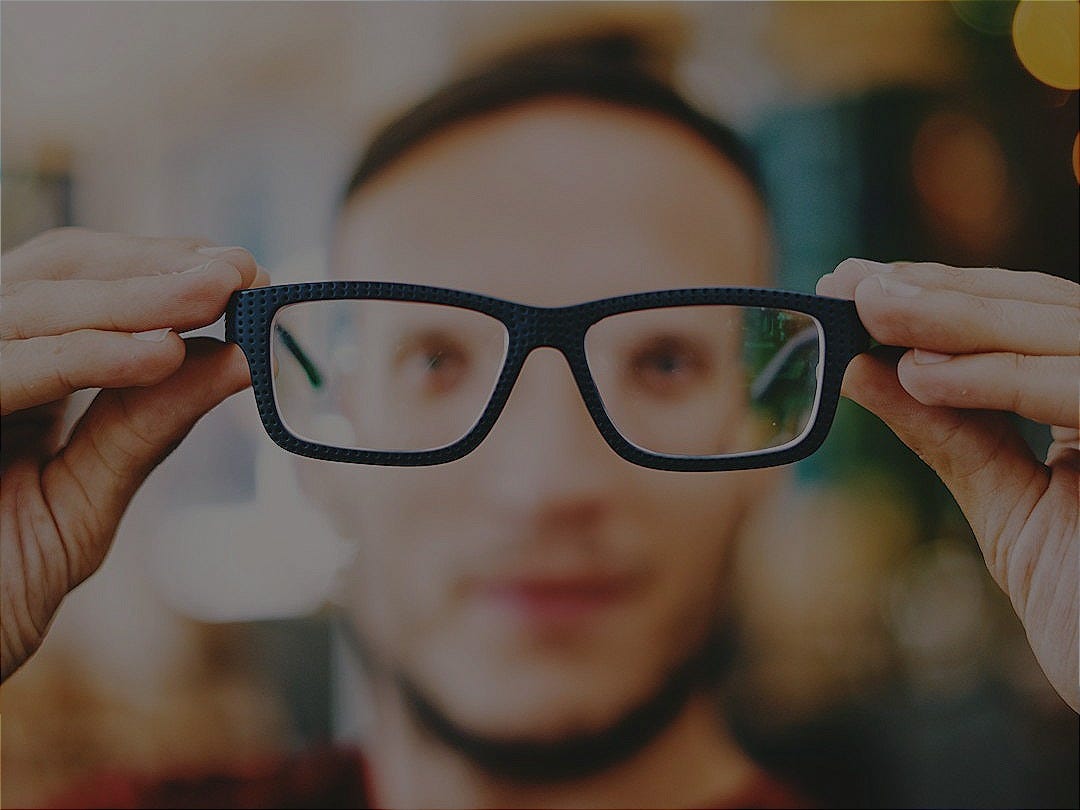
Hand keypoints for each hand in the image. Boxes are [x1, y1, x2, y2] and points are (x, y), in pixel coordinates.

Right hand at [0, 228, 266, 680]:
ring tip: (219, 295)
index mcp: (8, 372)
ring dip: (133, 297)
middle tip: (241, 269)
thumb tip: (239, 357)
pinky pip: (3, 372)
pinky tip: (160, 355)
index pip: (75, 284)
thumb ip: (144, 427)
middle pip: (51, 272)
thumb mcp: (81, 500)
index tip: (241, 269)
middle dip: (151, 267)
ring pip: (29, 306)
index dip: (155, 266)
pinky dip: (83, 358)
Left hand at [818, 259, 1078, 711]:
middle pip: (1048, 308)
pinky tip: (920, 376)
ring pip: (1066, 330)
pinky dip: (1001, 379)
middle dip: (942, 293)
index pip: (1032, 317)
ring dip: (960, 317)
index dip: (947, 293)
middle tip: (851, 282)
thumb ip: (948, 431)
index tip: (860, 281)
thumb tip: (860, 367)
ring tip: (870, 309)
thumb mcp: (1009, 504)